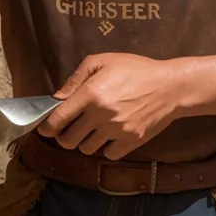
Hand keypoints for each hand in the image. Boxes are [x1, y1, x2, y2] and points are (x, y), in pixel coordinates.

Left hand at [39, 54, 182, 160]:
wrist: (170, 86)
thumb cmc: (136, 69)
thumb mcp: (103, 61)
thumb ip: (76, 78)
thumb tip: (57, 98)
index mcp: (91, 94)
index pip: (58, 119)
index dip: (46, 127)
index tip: (45, 128)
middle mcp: (101, 115)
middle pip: (68, 140)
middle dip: (64, 137)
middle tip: (69, 130)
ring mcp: (117, 130)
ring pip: (86, 149)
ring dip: (84, 142)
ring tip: (91, 131)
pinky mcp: (131, 141)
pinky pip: (108, 154)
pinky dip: (105, 148)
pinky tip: (109, 135)